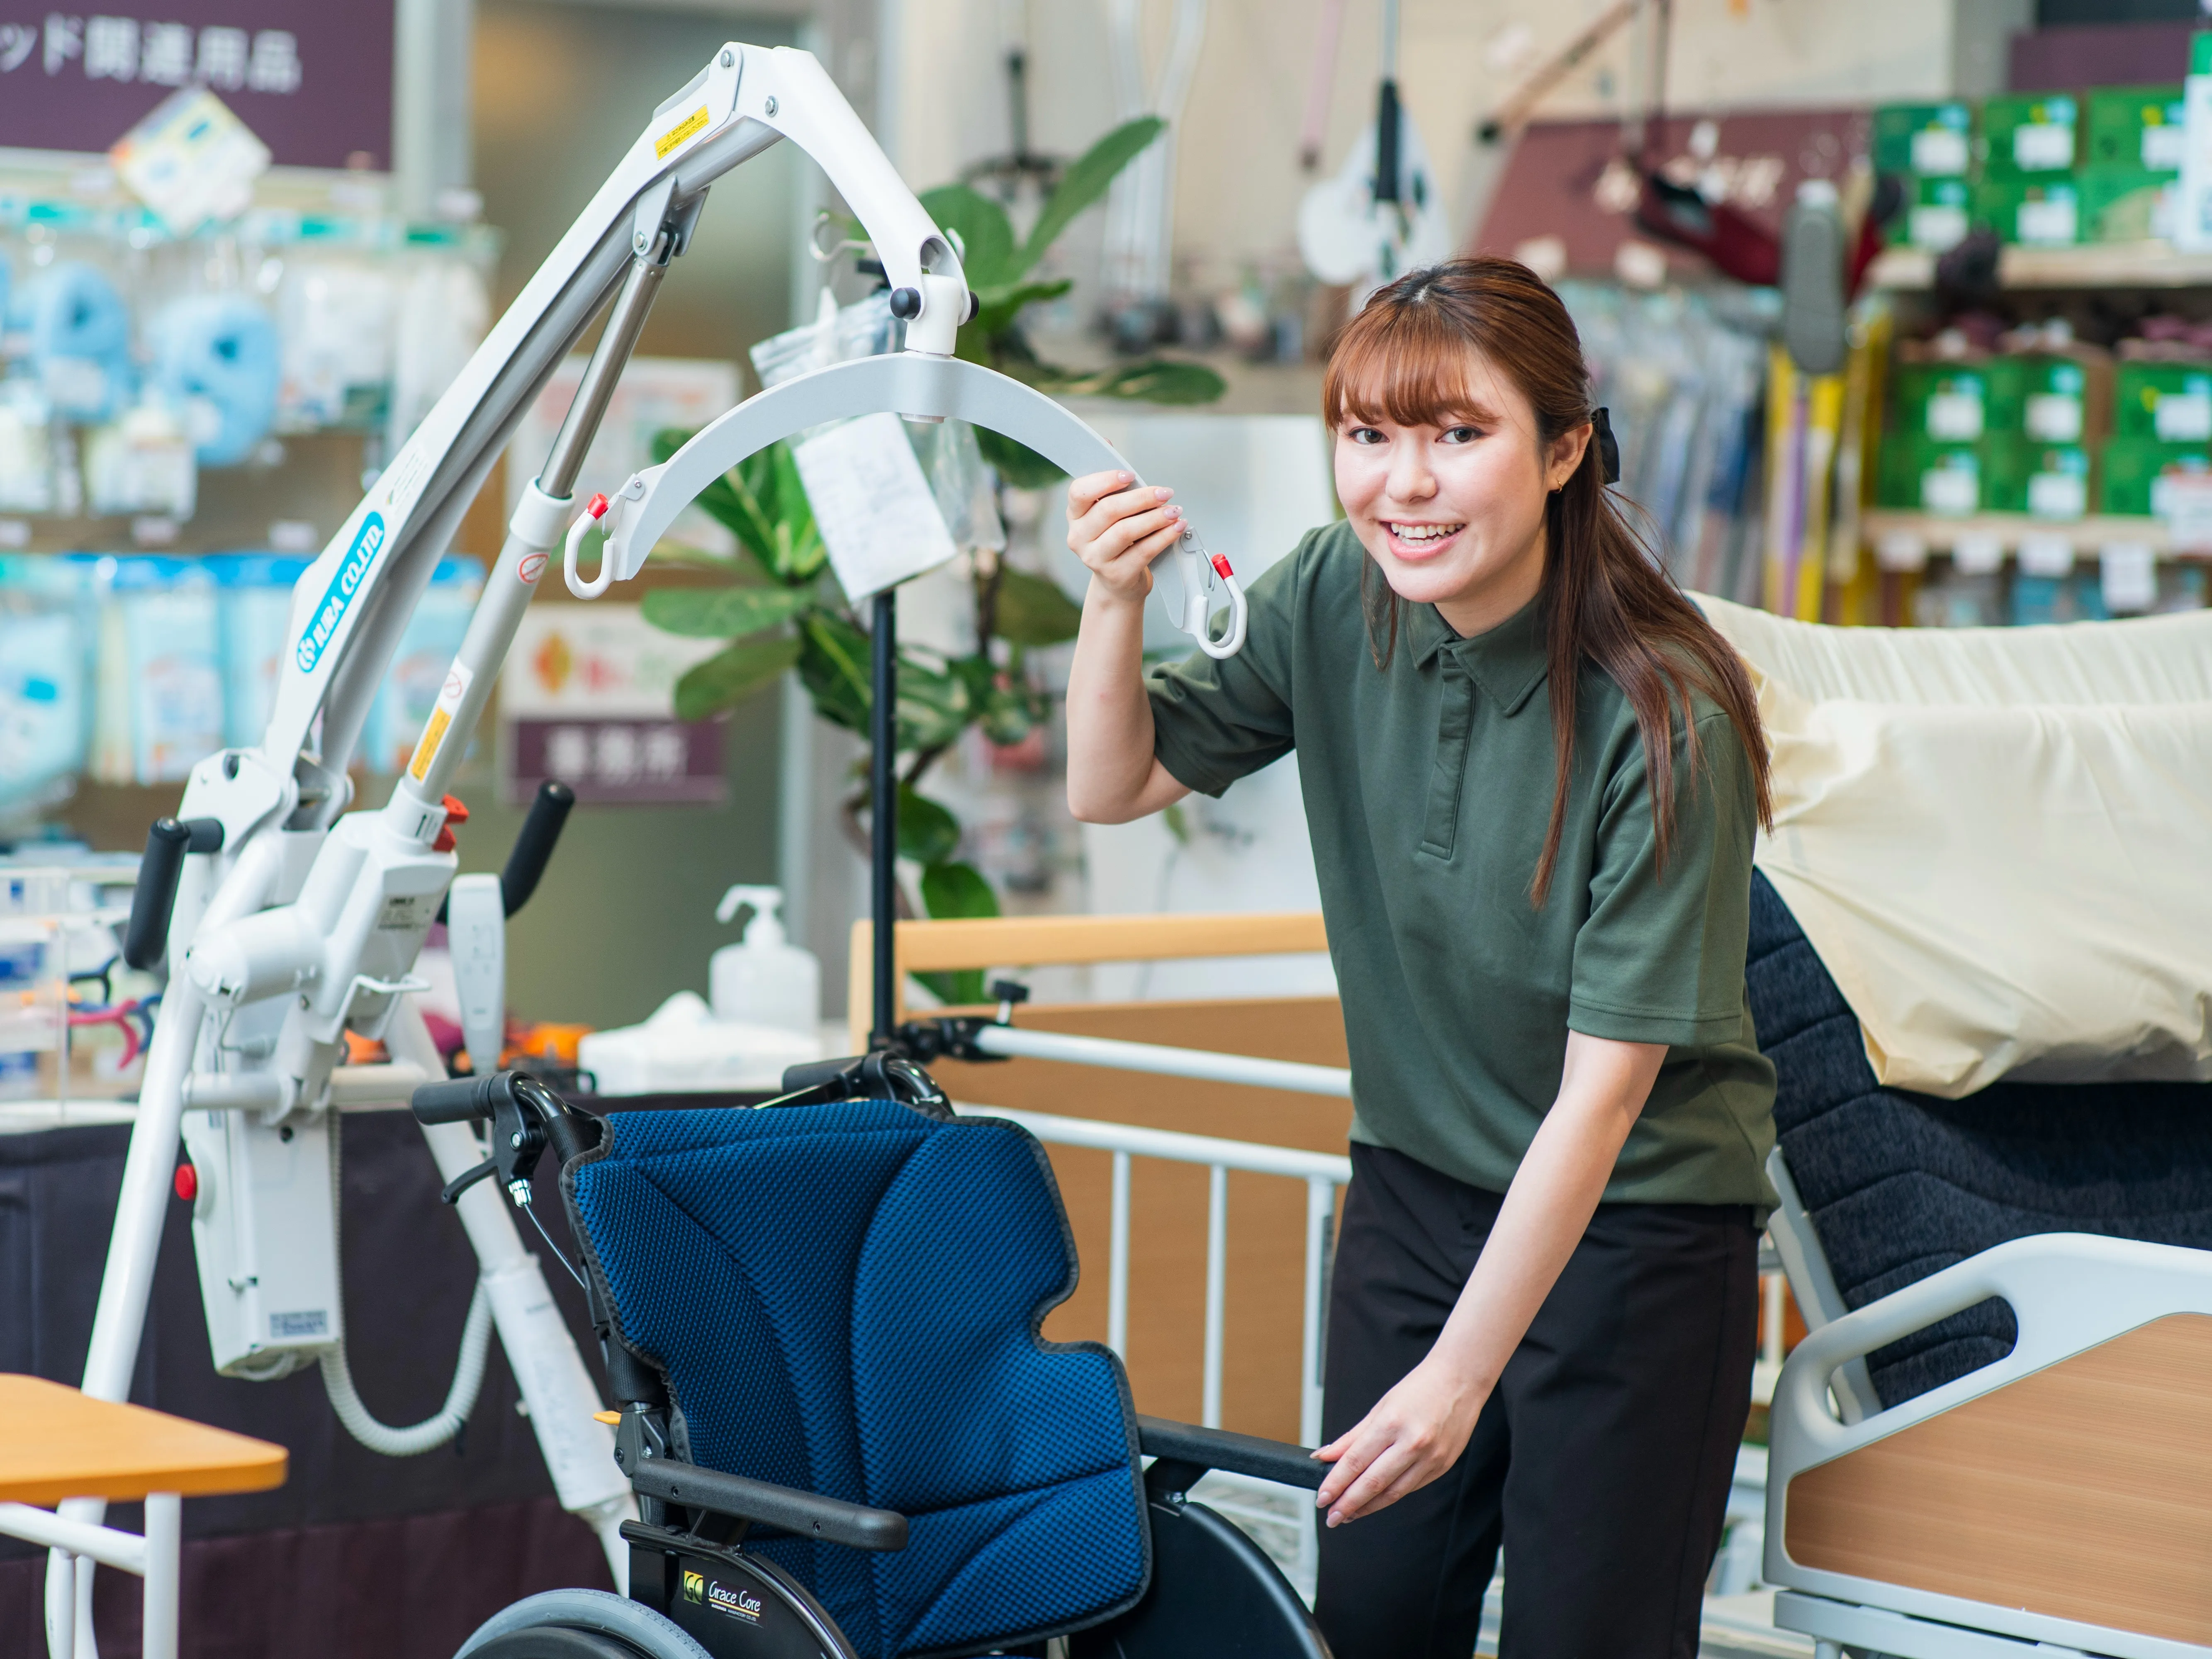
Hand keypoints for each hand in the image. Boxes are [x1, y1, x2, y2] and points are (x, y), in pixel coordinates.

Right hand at [1067, 469, 1180, 604]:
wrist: (1119, 581)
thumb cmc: (1118, 540)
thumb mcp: (1112, 512)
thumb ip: (1113, 485)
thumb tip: (1111, 449)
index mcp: (1075, 515)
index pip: (1079, 492)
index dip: (1104, 481)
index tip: (1130, 475)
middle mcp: (1079, 537)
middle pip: (1108, 510)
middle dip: (1141, 498)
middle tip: (1165, 492)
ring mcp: (1095, 558)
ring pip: (1125, 531)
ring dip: (1155, 518)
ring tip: (1174, 511)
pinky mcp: (1115, 574)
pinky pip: (1143, 552)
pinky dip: (1163, 537)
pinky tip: (1176, 528)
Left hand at [1312, 1356, 1488, 1527]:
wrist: (1461, 1381)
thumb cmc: (1419, 1389)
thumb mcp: (1380, 1407)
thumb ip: (1352, 1437)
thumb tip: (1324, 1457)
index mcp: (1392, 1423)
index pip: (1356, 1461)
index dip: (1336, 1483)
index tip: (1322, 1498)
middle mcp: (1413, 1443)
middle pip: (1373, 1483)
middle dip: (1348, 1504)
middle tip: (1330, 1517)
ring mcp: (1431, 1458)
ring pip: (1393, 1493)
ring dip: (1368, 1507)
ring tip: (1348, 1514)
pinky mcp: (1443, 1467)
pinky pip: (1411, 1488)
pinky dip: (1390, 1496)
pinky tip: (1375, 1500)